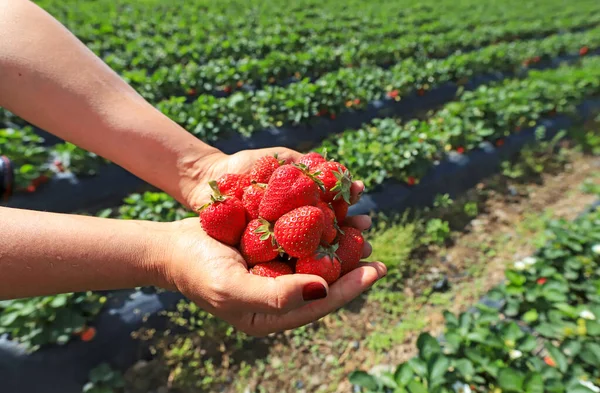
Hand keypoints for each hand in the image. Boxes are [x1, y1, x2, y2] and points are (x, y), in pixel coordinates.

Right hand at [160, 146, 385, 334]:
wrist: (169, 245)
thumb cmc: (196, 270)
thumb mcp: (233, 288)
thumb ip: (277, 296)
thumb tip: (323, 289)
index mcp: (273, 314)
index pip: (319, 304)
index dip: (350, 288)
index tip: (376, 270)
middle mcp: (278, 294)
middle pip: (324, 281)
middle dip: (352, 265)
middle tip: (375, 249)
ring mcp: (274, 270)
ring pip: (316, 258)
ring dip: (339, 242)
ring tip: (363, 226)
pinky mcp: (269, 248)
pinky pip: (300, 238)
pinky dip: (318, 225)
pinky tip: (333, 211)